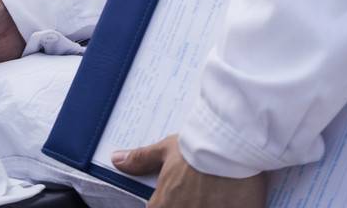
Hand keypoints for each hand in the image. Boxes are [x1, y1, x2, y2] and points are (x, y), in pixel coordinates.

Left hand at [113, 135, 266, 206]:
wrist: (229, 145)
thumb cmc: (195, 147)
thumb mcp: (165, 150)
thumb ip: (141, 160)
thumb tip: (117, 160)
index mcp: (164, 205)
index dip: (161, 203)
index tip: (173, 195)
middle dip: (185, 202)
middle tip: (195, 191)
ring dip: (201, 203)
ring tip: (209, 192)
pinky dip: (221, 204)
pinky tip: (225, 197)